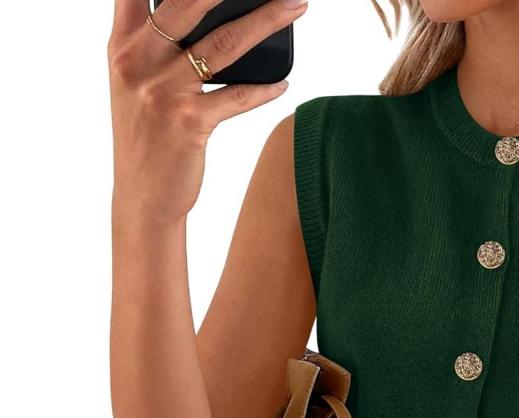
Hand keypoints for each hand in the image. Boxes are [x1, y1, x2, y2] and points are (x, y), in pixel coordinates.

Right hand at [107, 0, 308, 225]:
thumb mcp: (134, 83)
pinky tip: (283, 82)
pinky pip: (237, 96)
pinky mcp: (189, 122)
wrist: (143, 197)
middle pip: (188, 3)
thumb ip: (153, 44)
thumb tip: (203, 16)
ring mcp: (163, 91)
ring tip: (295, 6)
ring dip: (266, 22)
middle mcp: (138, 61)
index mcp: (122, 45)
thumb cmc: (147, 138)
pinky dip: (265, 89)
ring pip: (223, 44)